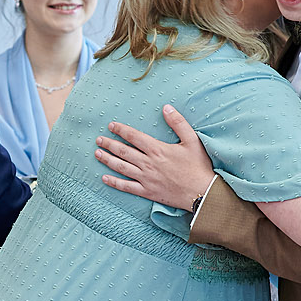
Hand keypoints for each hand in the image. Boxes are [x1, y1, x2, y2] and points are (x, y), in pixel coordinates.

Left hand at [95, 104, 213, 208]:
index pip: (134, 137)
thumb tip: (166, 107)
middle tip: (98, 140)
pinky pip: (126, 187)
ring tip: (97, 154)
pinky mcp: (147, 192)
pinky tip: (104, 178)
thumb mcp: (192, 140)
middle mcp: (148, 163)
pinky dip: (114, 183)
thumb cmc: (199, 166)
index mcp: (158, 149)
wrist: (203, 192)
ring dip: (108, 160)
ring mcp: (146, 178)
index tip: (111, 126)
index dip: (121, 130)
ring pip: (121, 168)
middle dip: (109, 144)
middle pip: (123, 151)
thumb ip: (178, 123)